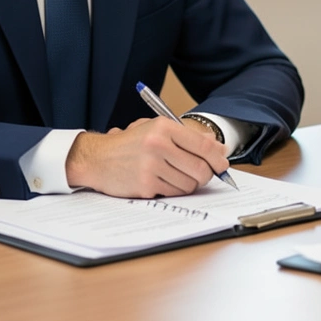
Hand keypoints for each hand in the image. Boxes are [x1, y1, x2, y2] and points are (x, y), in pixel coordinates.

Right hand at [65, 116, 228, 197]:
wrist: (97, 158)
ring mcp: (151, 166)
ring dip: (189, 184)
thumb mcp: (156, 129)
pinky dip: (175, 190)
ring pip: (189, 183)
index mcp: (163, 127)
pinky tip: (163, 182)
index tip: (222, 164)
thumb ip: (187, 136)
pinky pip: (174, 193)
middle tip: (203, 175)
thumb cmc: (129, 144)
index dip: (218, 157)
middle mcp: (158, 145)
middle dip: (207, 175)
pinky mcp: (145, 185)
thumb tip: (219, 148)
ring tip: (177, 176)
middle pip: (200, 168)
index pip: (203, 144)